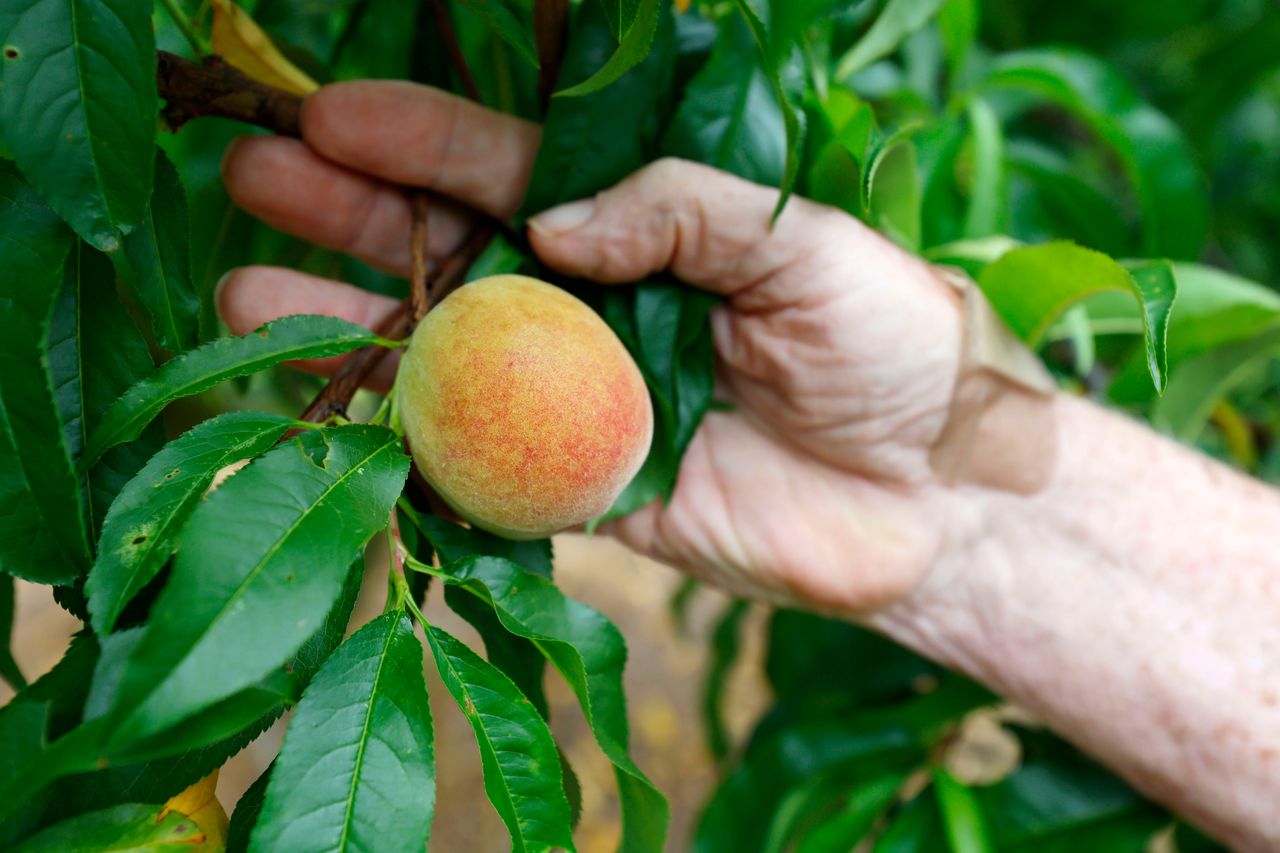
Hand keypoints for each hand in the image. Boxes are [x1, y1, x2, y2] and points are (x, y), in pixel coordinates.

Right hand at [219, 80, 968, 615]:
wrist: (939, 500)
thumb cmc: (892, 348)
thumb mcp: (801, 244)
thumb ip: (679, 211)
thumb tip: (547, 224)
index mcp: (642, 229)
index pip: (510, 172)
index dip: (423, 143)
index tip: (332, 115)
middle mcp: (594, 306)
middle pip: (450, 250)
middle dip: (351, 212)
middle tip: (253, 173)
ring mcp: (577, 399)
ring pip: (442, 356)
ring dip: (345, 322)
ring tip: (243, 287)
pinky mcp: (583, 489)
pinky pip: (478, 465)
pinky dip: (403, 442)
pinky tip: (324, 408)